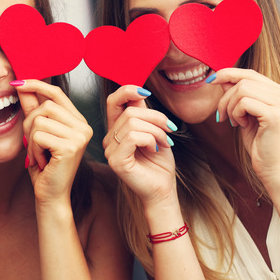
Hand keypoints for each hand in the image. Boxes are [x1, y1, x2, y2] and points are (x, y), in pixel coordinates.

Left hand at [15, 80, 91, 205]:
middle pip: (45, 106)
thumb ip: (32, 110)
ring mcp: (80, 136)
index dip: (36, 85)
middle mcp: (84, 127)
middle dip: (29, 123)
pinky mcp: (70, 147)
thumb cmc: (44, 166)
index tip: (17, 83)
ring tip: (39, 155)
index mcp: (78, 121)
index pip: (56, 93)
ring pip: (40, 120)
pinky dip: (33, 149)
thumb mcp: (36, 134)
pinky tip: (41, 161)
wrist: (50, 195)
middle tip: (32, 145)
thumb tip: (22, 86)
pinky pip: (39, 135)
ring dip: (31, 139)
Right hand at [103, 85, 176, 205]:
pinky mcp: (116, 161)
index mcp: (117, 130)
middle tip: (169, 132)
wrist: (163, 189)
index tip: (146, 92)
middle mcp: (109, 139)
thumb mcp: (154, 130)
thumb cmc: (159, 162)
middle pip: (130, 111)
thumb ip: (144, 113)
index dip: (127, 90)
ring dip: (156, 131)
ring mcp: (110, 150)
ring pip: (133, 123)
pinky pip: (133, 137)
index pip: (113, 101)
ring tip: (164, 143)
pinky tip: (155, 150)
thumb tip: (139, 90)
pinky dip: (150, 140)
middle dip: (156, 118)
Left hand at [210, 68, 279, 185]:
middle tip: (222, 116)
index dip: (228, 73)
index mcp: (279, 91)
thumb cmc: (260, 143)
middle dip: (225, 98)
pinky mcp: (275, 114)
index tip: (211, 80)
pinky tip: (241, 126)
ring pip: (242, 90)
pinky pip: (244, 103)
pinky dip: (236, 114)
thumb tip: (222, 78)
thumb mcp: (245, 115)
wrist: (274, 167)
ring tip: (234, 122)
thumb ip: (237, 96)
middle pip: (243, 80)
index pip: (250, 73)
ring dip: (230, 107)